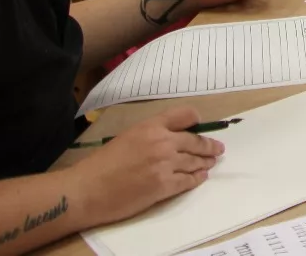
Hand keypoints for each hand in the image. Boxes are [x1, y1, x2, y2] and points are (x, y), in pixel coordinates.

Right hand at [72, 107, 223, 225]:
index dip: (196, 121)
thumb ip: (151, 134)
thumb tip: (171, 137)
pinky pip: (188, 181)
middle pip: (196, 141)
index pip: (185, 114)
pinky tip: (200, 177)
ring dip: (205, 162)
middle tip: (218, 148)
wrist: (87, 190)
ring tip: (212, 162)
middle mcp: (162, 142)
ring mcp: (165, 164)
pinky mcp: (164, 186)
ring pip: (194, 161)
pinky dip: (197, 179)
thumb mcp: (127, 137)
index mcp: (151, 126)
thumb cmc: (102, 164)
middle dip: (209, 146)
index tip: (201, 126)